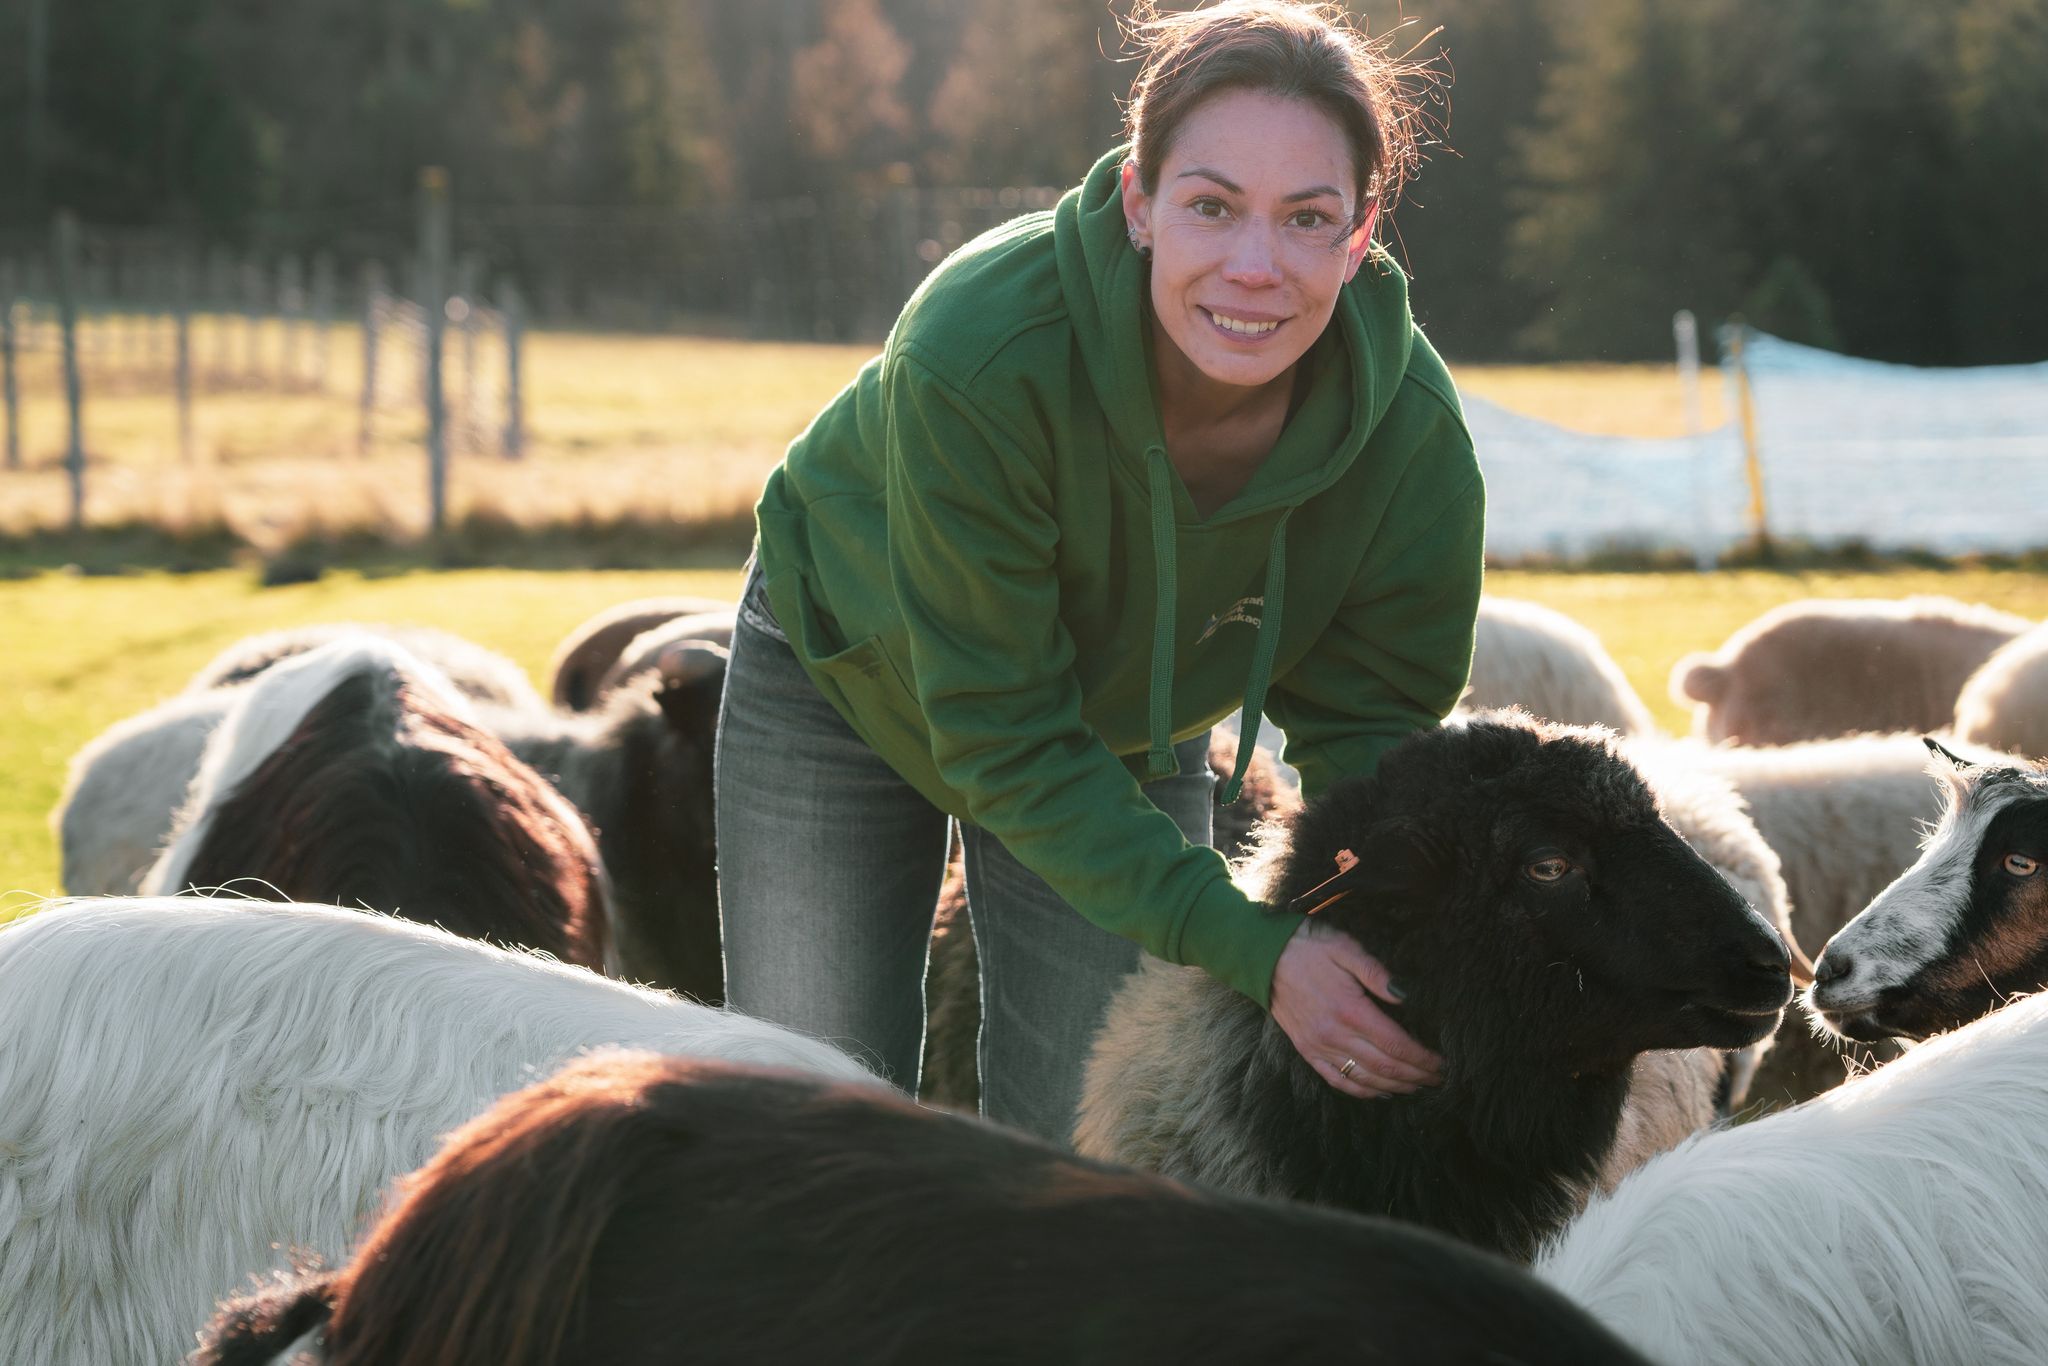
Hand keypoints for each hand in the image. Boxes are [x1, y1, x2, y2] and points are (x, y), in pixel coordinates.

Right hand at [1270, 917, 1442, 1099]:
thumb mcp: (1346, 949)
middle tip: (1439, 1079)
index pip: (1396, 1044)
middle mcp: (1335, 1035)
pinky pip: (1337, 1081)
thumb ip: (1377, 973)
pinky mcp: (1307, 1051)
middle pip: (1385, 1067)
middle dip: (1416, 1076)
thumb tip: (1405, 995)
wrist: (1264, 957)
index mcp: (1350, 1010)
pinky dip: (1363, 1092)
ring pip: (1365, 1079)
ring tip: (1418, 1087)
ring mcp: (1319, 1046)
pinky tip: (1381, 1092)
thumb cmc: (1309, 948)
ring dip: (1396, 1087)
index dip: (1422, 1058)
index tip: (1442, 1063)